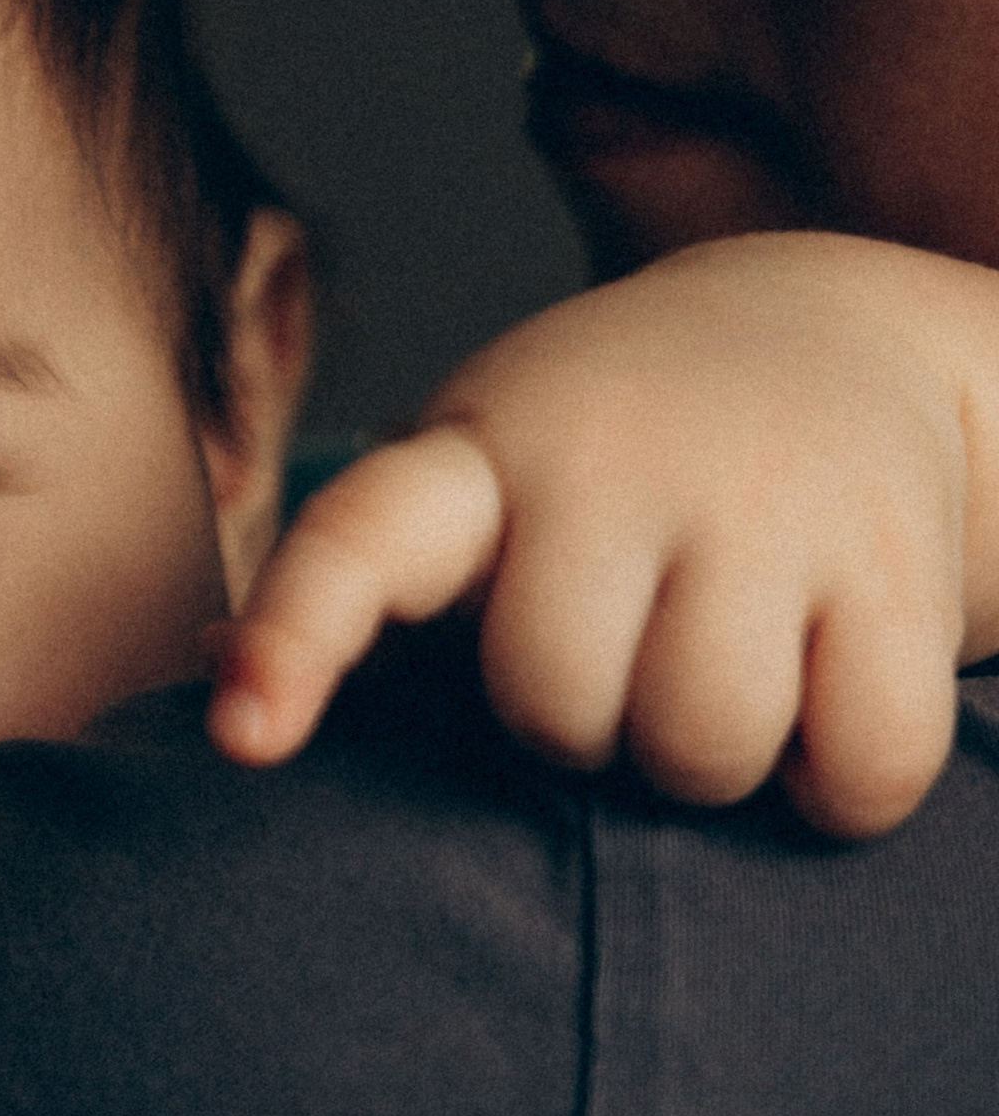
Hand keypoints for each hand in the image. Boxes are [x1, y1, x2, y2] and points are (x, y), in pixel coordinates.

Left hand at [205, 235, 998, 836]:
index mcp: (478, 457)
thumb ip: (365, 587)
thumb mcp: (473, 478)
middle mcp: (614, 461)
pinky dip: (844, 781)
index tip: (244, 735)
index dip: (298, 640)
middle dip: (584, 726)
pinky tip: (829, 695)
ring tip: (722, 665)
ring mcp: (766, 501)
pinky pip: (860, 766)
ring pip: (701, 749)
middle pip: (555, 705)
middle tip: (622, 656)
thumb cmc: (601, 458)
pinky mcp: (901, 561)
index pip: (361, 539)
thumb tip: (214, 681)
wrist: (830, 334)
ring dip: (710, 758)